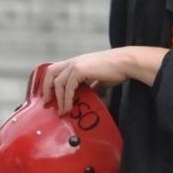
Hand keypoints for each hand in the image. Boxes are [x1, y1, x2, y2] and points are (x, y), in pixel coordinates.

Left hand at [41, 48, 165, 114]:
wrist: (125, 63)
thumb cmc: (116, 70)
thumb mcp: (99, 79)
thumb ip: (92, 87)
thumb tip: (89, 98)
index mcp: (76, 62)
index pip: (56, 70)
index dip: (50, 83)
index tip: (50, 97)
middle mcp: (73, 61)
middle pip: (51, 72)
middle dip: (47, 88)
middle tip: (48, 103)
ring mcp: (75, 64)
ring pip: (58, 81)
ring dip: (58, 98)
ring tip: (62, 111)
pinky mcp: (80, 70)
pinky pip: (68, 87)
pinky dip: (66, 98)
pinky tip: (69, 107)